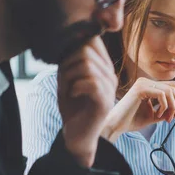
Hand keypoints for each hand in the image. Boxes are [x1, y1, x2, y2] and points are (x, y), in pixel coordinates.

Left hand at [57, 37, 118, 167]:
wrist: (77, 134)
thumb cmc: (72, 106)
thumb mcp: (67, 78)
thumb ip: (70, 60)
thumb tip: (70, 39)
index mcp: (104, 68)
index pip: (93, 41)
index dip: (73, 46)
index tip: (64, 64)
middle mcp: (110, 76)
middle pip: (86, 51)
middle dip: (67, 62)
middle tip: (63, 79)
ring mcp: (110, 89)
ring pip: (87, 65)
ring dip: (69, 76)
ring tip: (67, 88)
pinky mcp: (105, 102)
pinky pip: (90, 82)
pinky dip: (74, 87)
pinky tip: (72, 95)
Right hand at [102, 78, 174, 142]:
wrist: (117, 125)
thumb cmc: (133, 120)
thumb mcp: (157, 115)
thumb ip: (170, 111)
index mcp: (150, 86)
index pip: (173, 86)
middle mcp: (147, 82)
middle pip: (174, 87)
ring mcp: (143, 83)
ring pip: (170, 91)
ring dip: (173, 107)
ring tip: (167, 119)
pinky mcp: (141, 88)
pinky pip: (162, 95)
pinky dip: (164, 107)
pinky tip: (159, 115)